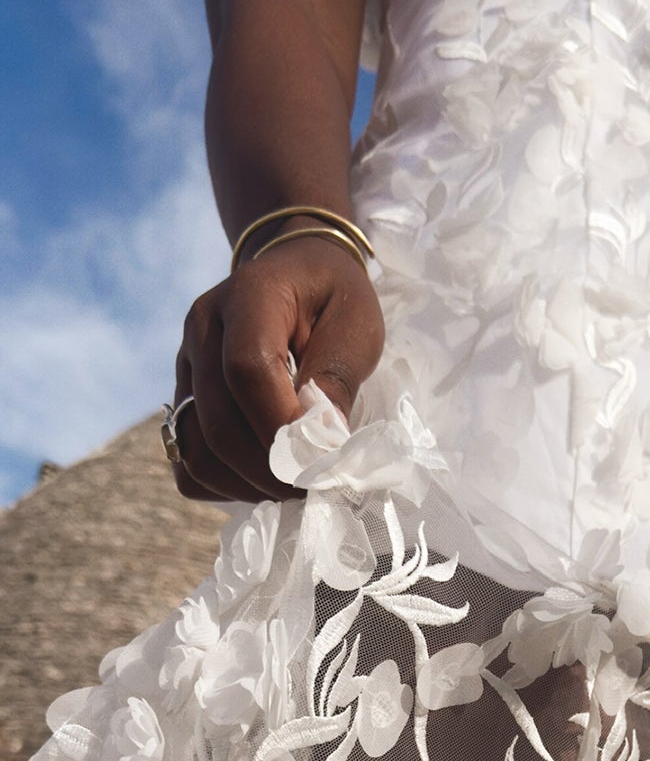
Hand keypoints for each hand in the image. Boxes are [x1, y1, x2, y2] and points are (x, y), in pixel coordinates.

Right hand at [170, 231, 384, 502]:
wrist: (295, 272)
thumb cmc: (333, 297)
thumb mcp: (356, 324)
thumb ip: (338, 377)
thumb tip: (323, 445)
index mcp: (248, 297)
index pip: (247, 371)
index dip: (283, 427)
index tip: (322, 460)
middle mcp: (202, 331)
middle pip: (218, 424)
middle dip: (270, 471)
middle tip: (315, 488)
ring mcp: (185, 367)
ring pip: (197, 451)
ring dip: (247, 484)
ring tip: (292, 487)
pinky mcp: (182, 398)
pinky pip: (187, 461)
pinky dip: (225, 484)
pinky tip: (263, 480)